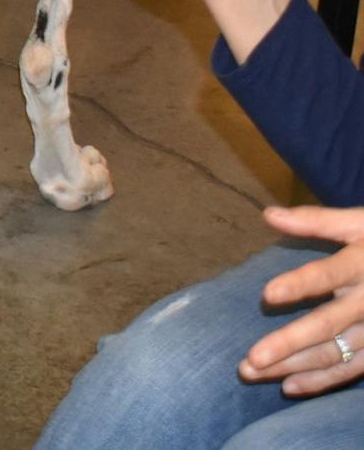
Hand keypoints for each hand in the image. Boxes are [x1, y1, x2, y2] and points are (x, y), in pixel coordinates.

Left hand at [240, 205, 363, 394]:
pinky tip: (289, 386)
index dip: (300, 284)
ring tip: (252, 372)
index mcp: (362, 264)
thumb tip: (269, 214)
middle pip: (327, 324)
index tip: (267, 293)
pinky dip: (322, 380)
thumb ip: (317, 221)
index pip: (328, 274)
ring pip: (335, 352)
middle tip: (249, 361)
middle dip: (288, 343)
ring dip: (294, 366)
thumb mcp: (362, 222)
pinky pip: (353, 368)